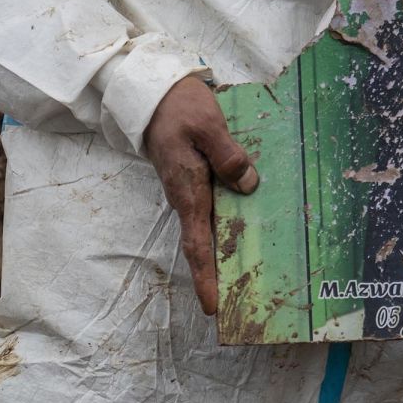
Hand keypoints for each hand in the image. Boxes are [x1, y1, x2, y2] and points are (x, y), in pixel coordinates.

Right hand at [144, 76, 258, 314]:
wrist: (152, 94)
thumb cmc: (179, 108)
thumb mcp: (208, 126)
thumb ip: (229, 155)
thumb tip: (248, 185)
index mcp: (188, 191)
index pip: (197, 244)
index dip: (205, 277)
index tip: (213, 307)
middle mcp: (187, 198)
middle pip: (203, 246)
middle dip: (218, 276)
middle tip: (241, 304)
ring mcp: (190, 191)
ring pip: (209, 229)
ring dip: (225, 253)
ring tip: (250, 276)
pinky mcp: (196, 180)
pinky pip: (212, 210)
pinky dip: (228, 225)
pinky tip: (249, 229)